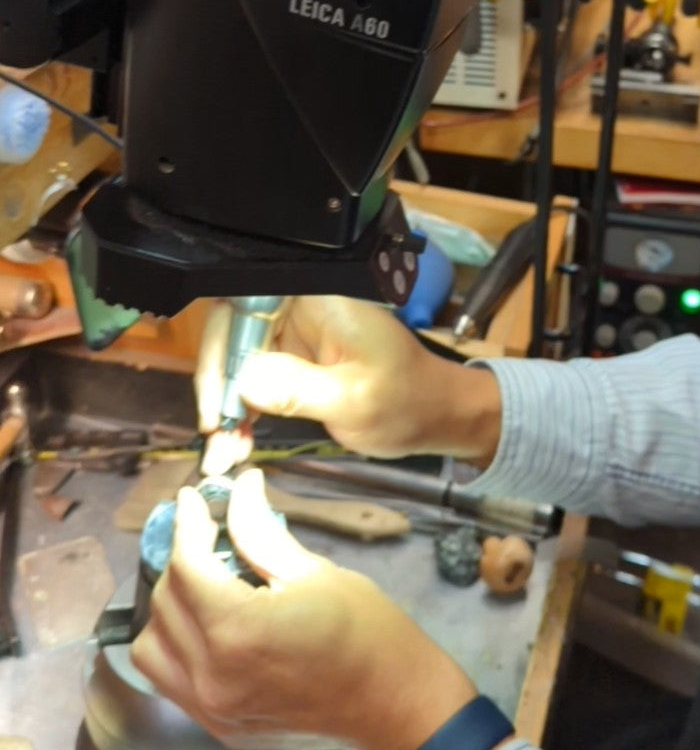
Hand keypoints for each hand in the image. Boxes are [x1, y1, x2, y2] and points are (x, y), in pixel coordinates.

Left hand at [130, 469, 476, 749]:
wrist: (394, 704)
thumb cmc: (368, 633)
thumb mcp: (315, 571)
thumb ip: (261, 531)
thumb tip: (240, 488)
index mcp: (238, 631)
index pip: (187, 566)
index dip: (187, 524)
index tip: (193, 499)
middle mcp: (211, 675)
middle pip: (165, 602)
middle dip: (182, 559)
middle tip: (210, 535)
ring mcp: (211, 708)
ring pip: (151, 647)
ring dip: (168, 608)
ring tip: (203, 585)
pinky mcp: (218, 727)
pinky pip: (170, 680)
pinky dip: (175, 646)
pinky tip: (208, 625)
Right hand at [196, 296, 502, 471]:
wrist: (435, 415)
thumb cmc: (406, 402)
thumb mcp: (353, 400)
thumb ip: (298, 388)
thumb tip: (244, 382)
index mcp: (317, 297)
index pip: (243, 303)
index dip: (219, 349)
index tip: (217, 403)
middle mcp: (300, 304)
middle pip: (232, 331)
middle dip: (219, 386)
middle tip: (214, 438)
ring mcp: (295, 330)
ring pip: (238, 357)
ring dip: (226, 404)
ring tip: (223, 453)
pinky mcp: (293, 356)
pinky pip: (253, 375)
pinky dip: (242, 409)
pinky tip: (237, 443)